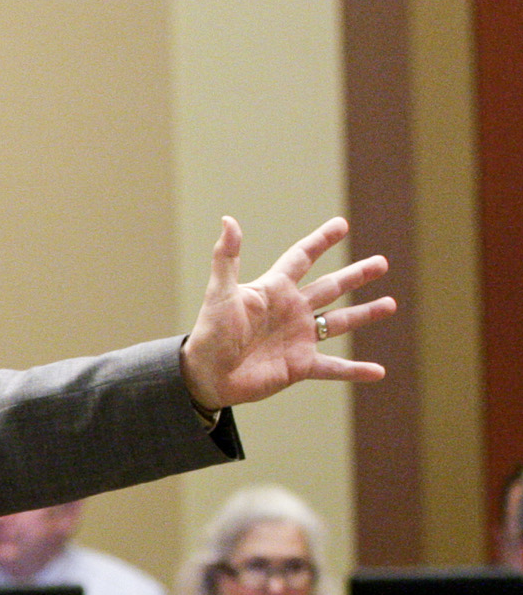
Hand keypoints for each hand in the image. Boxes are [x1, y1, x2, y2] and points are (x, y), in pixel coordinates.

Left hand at [179, 216, 392, 411]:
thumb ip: (227, 258)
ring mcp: (298, 338)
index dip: (320, 241)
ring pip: (339, 323)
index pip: (301, 258)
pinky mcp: (300, 366)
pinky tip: (378, 372)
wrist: (205, 375)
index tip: (341, 225)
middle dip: (356, 275)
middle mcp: (291, 311)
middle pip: (330, 287)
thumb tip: (229, 219)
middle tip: (382, 263)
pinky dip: (355, 370)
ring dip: (364, 313)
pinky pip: (333, 368)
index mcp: (274, 290)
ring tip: (390, 304)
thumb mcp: (220, 293)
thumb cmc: (209, 332)